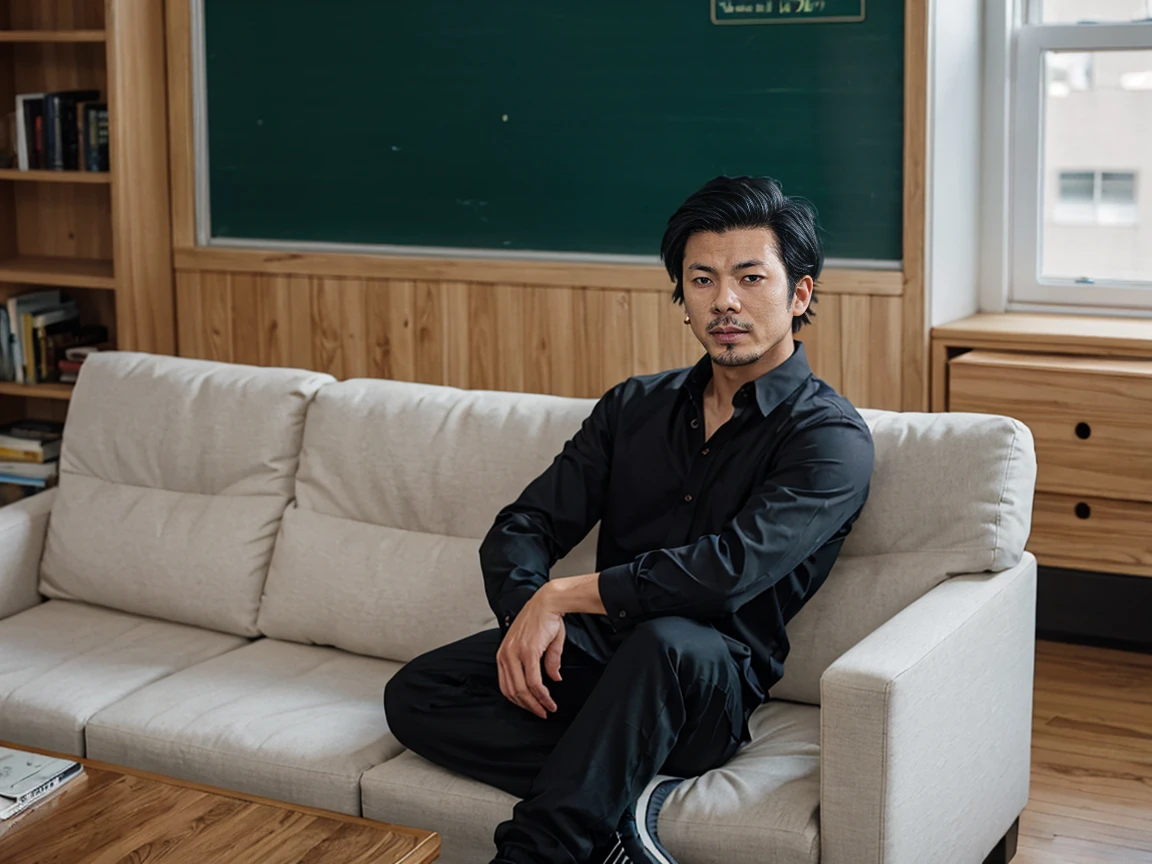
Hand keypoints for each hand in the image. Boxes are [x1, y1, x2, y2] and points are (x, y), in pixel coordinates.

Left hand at [497, 586, 564, 718]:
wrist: (549, 601)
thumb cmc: (544, 617)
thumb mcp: (542, 642)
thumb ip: (548, 662)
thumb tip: (554, 677)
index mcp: (504, 652)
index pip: (505, 685)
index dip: (519, 700)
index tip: (532, 707)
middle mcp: (505, 654)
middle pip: (512, 691)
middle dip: (528, 706)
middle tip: (541, 713)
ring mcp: (515, 653)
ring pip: (522, 689)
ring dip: (535, 704)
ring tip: (547, 709)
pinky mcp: (528, 652)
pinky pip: (534, 682)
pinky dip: (542, 695)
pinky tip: (549, 700)